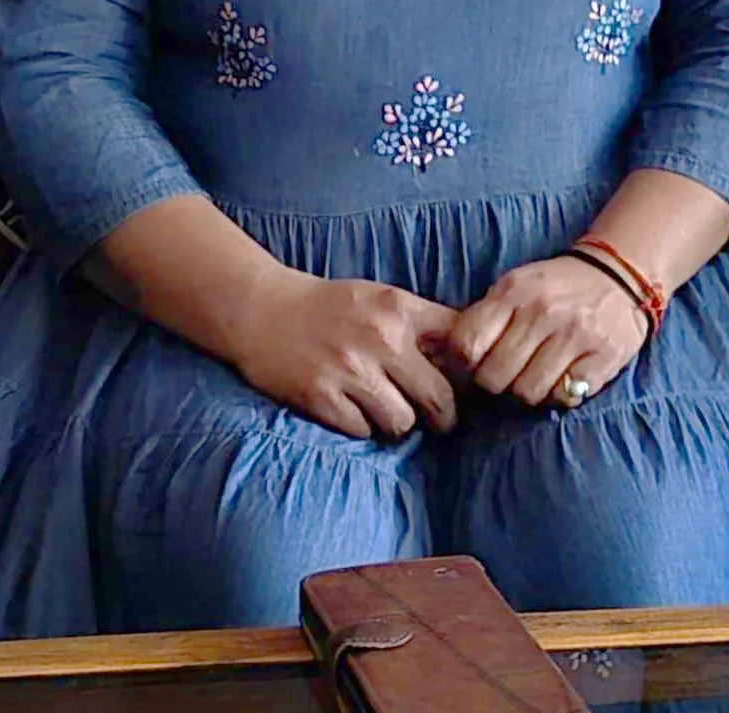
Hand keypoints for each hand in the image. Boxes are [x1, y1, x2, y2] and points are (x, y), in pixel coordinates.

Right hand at [221, 270, 463, 439]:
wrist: (260, 308)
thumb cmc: (327, 306)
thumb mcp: (379, 298)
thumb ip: (420, 323)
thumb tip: (466, 358)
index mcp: (399, 308)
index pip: (459, 345)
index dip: (468, 371)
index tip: (465, 384)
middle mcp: (380, 338)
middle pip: (439, 397)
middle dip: (441, 415)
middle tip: (437, 419)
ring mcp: (349, 370)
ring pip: (401, 422)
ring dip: (396, 423)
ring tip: (385, 411)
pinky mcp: (321, 396)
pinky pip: (362, 431)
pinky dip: (360, 427)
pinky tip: (351, 410)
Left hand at [444, 256, 649, 408]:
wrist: (618, 275)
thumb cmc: (555, 288)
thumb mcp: (515, 286)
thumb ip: (485, 317)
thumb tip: (451, 361)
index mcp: (513, 291)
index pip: (466, 345)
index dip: (464, 365)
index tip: (475, 365)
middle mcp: (543, 311)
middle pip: (494, 378)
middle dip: (496, 383)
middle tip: (509, 374)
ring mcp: (575, 335)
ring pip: (527, 393)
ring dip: (528, 392)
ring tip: (536, 376)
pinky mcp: (603, 357)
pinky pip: (564, 397)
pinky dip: (560, 395)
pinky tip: (563, 378)